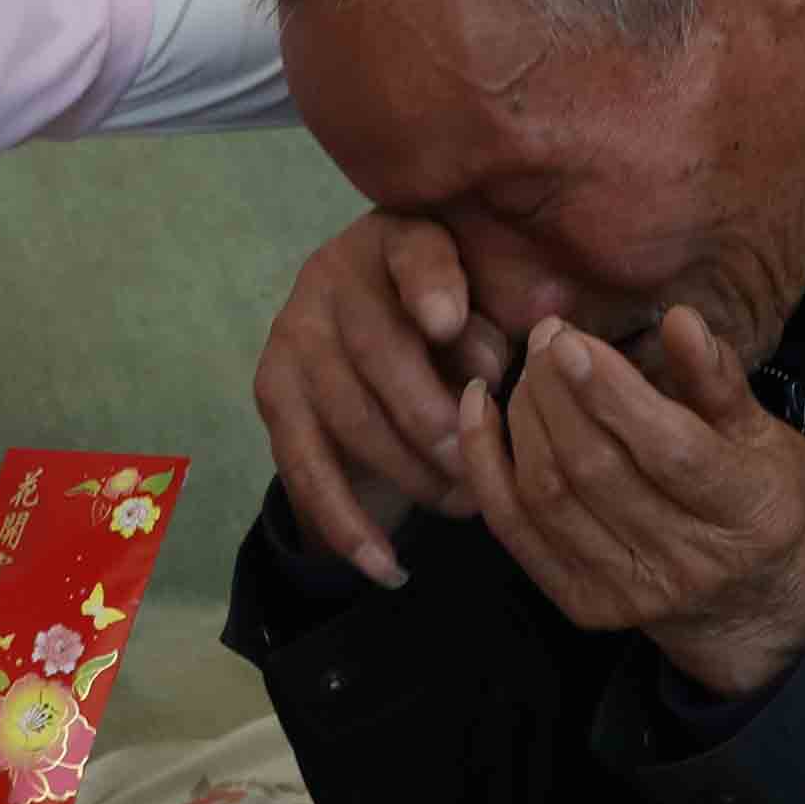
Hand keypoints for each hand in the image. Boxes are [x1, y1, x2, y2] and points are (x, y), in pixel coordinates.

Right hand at [254, 210, 514, 583]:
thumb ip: (515, 315)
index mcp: (400, 237)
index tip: (450, 325)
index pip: (414, 253)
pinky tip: (387, 566)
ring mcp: (294, 336)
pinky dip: (347, 524)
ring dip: (408, 473)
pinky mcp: (273, 393)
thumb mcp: (498, 306)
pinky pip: (305, 468)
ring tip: (464, 506)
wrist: (380, 352)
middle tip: (477, 465)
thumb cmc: (469, 324)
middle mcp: (333, 276)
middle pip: (377, 349)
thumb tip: (532, 336)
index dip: (430, 286)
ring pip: (347, 415)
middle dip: (431, 415)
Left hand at [463, 312, 804, 699]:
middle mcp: (689, 563)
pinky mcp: (583, 605)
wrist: (753, 605)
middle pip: (597, 470)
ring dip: (524, 418)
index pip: (671, 451)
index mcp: (750, 513)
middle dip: (558, 392)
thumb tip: (681, 320)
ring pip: (549, 495)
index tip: (571, 340)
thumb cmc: (763, 503)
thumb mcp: (767, 437)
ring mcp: (631, 594)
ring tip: (528, 366)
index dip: (613, 394)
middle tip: (547, 336)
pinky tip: (478, 410)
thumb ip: (719, 382)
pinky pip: (514, 528)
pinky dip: (484, 464)